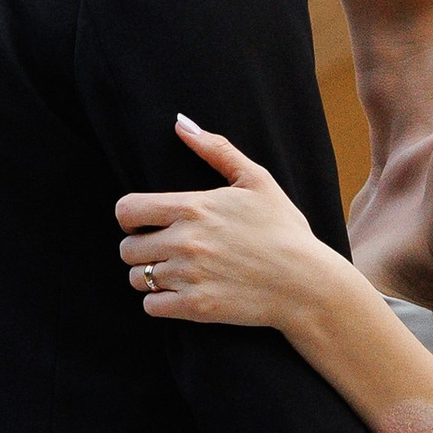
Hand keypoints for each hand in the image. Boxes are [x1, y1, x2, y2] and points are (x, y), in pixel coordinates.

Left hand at [117, 117, 335, 330]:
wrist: (306, 283)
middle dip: (140, 249)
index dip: (129, 217)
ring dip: (149, 276)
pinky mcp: (196, 307)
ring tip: (173, 274)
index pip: (127, 209)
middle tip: (162, 252)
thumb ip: (217, 149)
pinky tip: (179, 295)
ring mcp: (188, 276)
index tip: (142, 224)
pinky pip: (151, 306)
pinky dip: (159, 302)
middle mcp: (184, 241)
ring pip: (137, 278)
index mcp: (192, 207)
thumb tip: (181, 124)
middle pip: (127, 248)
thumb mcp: (257, 180)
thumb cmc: (284, 230)